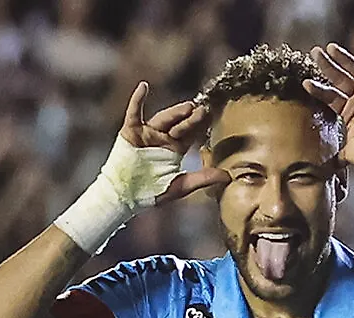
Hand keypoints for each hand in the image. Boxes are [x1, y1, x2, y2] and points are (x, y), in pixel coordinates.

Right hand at [118, 82, 229, 203]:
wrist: (124, 195)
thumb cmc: (152, 192)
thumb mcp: (182, 186)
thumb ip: (203, 178)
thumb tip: (229, 176)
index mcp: (174, 149)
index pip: (190, 134)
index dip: (200, 126)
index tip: (211, 117)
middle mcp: (162, 139)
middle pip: (179, 125)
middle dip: (191, 118)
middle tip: (203, 110)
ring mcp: (147, 134)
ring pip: (163, 119)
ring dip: (175, 112)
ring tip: (188, 106)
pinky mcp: (131, 132)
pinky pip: (134, 113)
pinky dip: (137, 100)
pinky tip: (144, 87)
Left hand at [304, 32, 353, 176]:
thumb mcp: (348, 155)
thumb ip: (333, 155)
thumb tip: (316, 168)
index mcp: (347, 113)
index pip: (329, 97)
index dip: (318, 89)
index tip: (304, 82)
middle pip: (339, 79)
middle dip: (326, 67)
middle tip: (313, 53)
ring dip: (345, 59)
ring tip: (331, 47)